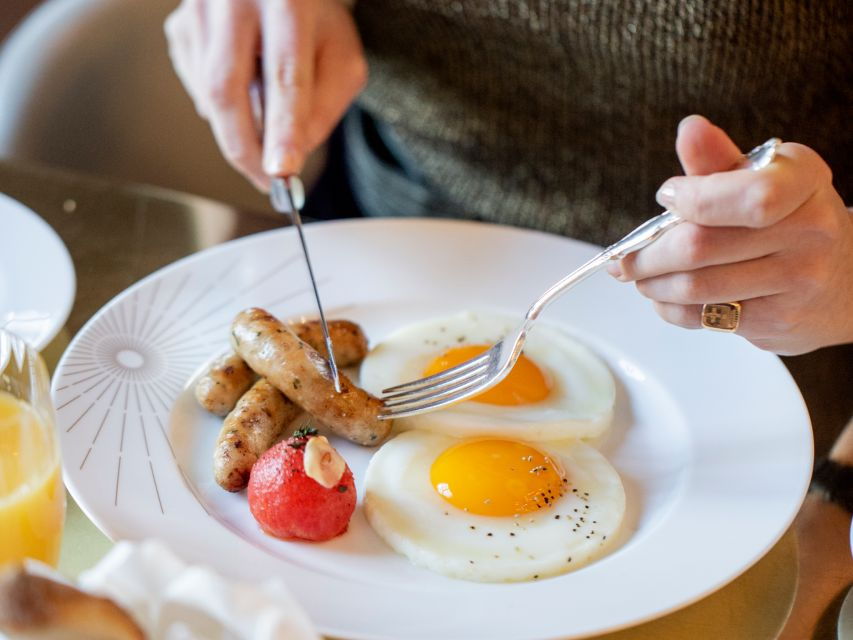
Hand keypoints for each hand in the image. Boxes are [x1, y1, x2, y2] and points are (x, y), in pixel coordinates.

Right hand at [165, 0, 366, 190]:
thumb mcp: (341, 58)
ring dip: (238, 126)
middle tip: (266, 181)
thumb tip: (293, 155)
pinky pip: (198, 90)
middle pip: (227, 90)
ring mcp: (199, 12)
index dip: (282, 128)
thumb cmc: (313, 19)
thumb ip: (324, 107)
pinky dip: (223, 107)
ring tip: (266, 115)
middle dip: (246, 148)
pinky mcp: (179, 28)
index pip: (284, 75)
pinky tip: (244, 88)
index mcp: (286, 1)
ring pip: (209, 96)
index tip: (282, 170)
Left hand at [608, 115, 852, 354]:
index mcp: (803, 180)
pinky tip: (664, 298)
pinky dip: (671, 308)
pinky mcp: (780, 320)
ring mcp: (799, 280)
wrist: (842, 281)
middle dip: (649, 254)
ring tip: (639, 277)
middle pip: (703, 245)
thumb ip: (718, 160)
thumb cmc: (788, 222)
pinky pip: (706, 317)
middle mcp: (810, 229)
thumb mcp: (761, 179)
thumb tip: (690, 129)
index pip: (749, 195)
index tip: (666, 197)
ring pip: (698, 286)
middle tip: (624, 258)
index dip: (693, 199)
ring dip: (653, 284)